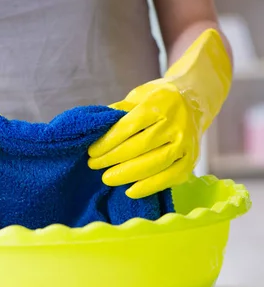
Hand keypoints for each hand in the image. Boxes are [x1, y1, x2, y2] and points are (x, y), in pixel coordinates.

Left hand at [88, 29, 231, 198]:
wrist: (194, 99)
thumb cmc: (159, 99)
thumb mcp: (138, 95)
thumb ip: (119, 111)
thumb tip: (96, 129)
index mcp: (159, 105)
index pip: (128, 127)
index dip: (108, 142)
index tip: (92, 151)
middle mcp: (176, 124)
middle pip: (140, 147)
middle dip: (113, 159)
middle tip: (94, 165)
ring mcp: (186, 143)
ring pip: (155, 164)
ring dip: (127, 174)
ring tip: (107, 178)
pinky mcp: (191, 159)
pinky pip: (170, 177)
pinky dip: (150, 187)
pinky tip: (130, 191)